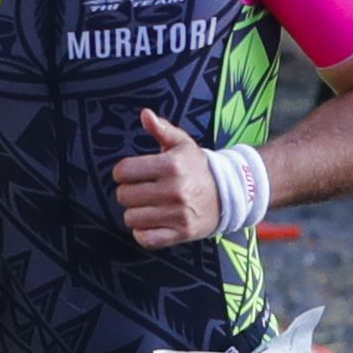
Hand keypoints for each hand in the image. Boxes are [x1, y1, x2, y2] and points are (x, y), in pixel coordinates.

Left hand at [114, 109, 222, 248]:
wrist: (229, 194)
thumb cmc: (197, 167)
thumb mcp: (182, 144)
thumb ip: (161, 129)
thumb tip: (145, 114)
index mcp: (172, 165)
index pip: (124, 171)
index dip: (123, 172)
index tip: (132, 174)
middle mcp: (175, 190)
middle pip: (124, 196)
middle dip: (129, 192)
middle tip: (142, 191)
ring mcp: (178, 214)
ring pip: (131, 218)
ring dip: (136, 213)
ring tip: (148, 206)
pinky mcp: (181, 233)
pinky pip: (145, 238)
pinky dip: (143, 233)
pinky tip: (152, 222)